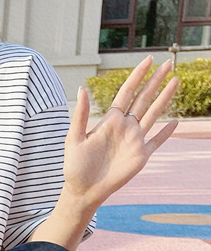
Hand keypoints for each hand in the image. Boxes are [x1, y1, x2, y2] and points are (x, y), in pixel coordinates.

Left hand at [64, 57, 178, 210]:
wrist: (82, 191)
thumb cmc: (74, 167)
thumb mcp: (74, 139)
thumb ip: (81, 115)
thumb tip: (82, 89)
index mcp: (110, 121)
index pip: (127, 92)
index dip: (137, 75)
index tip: (148, 60)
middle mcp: (125, 127)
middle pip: (144, 98)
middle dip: (156, 80)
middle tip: (168, 62)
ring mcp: (134, 140)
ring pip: (154, 114)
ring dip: (165, 98)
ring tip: (176, 80)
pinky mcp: (141, 156)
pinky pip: (157, 141)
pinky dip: (166, 132)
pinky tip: (176, 122)